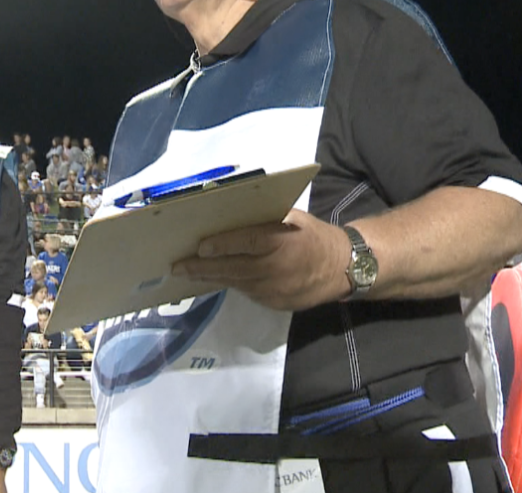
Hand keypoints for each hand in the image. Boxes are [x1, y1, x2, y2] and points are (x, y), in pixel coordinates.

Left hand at [172, 209, 352, 310]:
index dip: (222, 245)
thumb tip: (229, 218)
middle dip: (201, 268)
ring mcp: (275, 290)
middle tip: (177, 267)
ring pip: (236, 283)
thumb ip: (264, 221)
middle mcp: (276, 268)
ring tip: (188, 273)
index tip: (200, 247)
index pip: (246, 242)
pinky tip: (216, 279)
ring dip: (211, 278)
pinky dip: (231, 284)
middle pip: (232, 268)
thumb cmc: (312, 236)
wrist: (343, 269)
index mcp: (281, 242)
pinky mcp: (275, 304)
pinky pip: (247, 293)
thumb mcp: (292, 220)